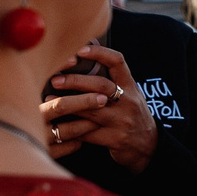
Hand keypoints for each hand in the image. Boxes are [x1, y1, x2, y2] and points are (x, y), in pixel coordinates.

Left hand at [41, 45, 158, 170]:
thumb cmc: (132, 115)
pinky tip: (57, 123)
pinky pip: (88, 133)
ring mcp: (122, 121)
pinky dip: (71, 127)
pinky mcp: (114, 139)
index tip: (80, 50)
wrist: (148, 146)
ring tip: (48, 100)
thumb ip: (112, 80)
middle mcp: (128, 102)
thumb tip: (84, 58)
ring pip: (91, 110)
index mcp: (131, 86)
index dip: (99, 52)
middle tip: (55, 79)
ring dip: (67, 105)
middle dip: (75, 81)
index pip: (118, 62)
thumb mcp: (130, 94)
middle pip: (101, 86)